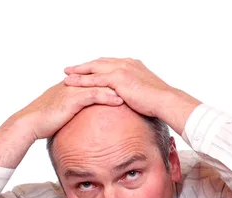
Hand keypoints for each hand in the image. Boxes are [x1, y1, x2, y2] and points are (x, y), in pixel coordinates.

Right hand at [14, 81, 123, 140]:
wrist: (30, 123)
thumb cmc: (44, 120)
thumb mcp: (62, 111)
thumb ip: (74, 109)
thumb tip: (84, 116)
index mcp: (73, 85)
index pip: (96, 77)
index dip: (112, 79)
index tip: (128, 82)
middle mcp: (74, 84)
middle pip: (101, 76)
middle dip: (119, 79)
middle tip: (137, 83)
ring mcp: (73, 90)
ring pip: (99, 84)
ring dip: (117, 86)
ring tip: (133, 91)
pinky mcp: (71, 100)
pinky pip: (92, 95)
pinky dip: (106, 96)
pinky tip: (118, 100)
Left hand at [63, 58, 200, 135]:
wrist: (165, 101)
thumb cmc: (159, 102)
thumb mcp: (146, 93)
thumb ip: (136, 92)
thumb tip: (134, 101)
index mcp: (132, 65)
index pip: (110, 64)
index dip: (97, 66)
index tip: (87, 69)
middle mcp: (125, 63)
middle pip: (99, 62)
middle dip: (84, 66)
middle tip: (70, 69)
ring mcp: (121, 69)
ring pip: (94, 69)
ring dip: (79, 71)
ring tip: (66, 75)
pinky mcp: (118, 79)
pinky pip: (95, 79)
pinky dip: (82, 80)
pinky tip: (72, 84)